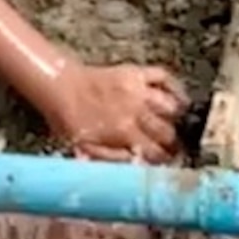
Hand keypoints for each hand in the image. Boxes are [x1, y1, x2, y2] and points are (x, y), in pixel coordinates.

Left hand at [42, 60, 186, 161]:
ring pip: (170, 106)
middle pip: (167, 131)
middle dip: (172, 143)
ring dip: (175, 118)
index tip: (168, 163)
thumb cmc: (69, 120)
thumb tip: (138, 164)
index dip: (164, 160)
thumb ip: (111, 159)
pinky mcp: (136, 73)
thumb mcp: (84, 149)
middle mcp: (135, 111)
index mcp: (123, 132)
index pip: (155, 152)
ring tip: (178, 125)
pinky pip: (163, 76)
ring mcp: (138, 90)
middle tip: (174, 148)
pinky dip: (175, 86)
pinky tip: (179, 97)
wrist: (59, 87)